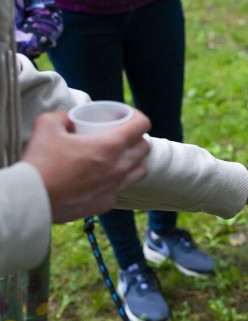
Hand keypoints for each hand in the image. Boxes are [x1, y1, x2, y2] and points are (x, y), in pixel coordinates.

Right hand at [22, 109, 151, 222]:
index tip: (126, 116)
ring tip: (119, 158)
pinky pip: (120, 189)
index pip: (142, 124)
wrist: (29, 200)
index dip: (137, 116)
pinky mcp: (106, 204)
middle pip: (145, 148)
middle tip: (122, 137)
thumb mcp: (47, 125)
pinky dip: (116, 182)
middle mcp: (120, 167)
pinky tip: (104, 178)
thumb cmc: (39, 162)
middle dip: (137, 139)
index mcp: (111, 145)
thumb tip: (71, 119)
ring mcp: (115, 187)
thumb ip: (63, 116)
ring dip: (133, 162)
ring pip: (140, 171)